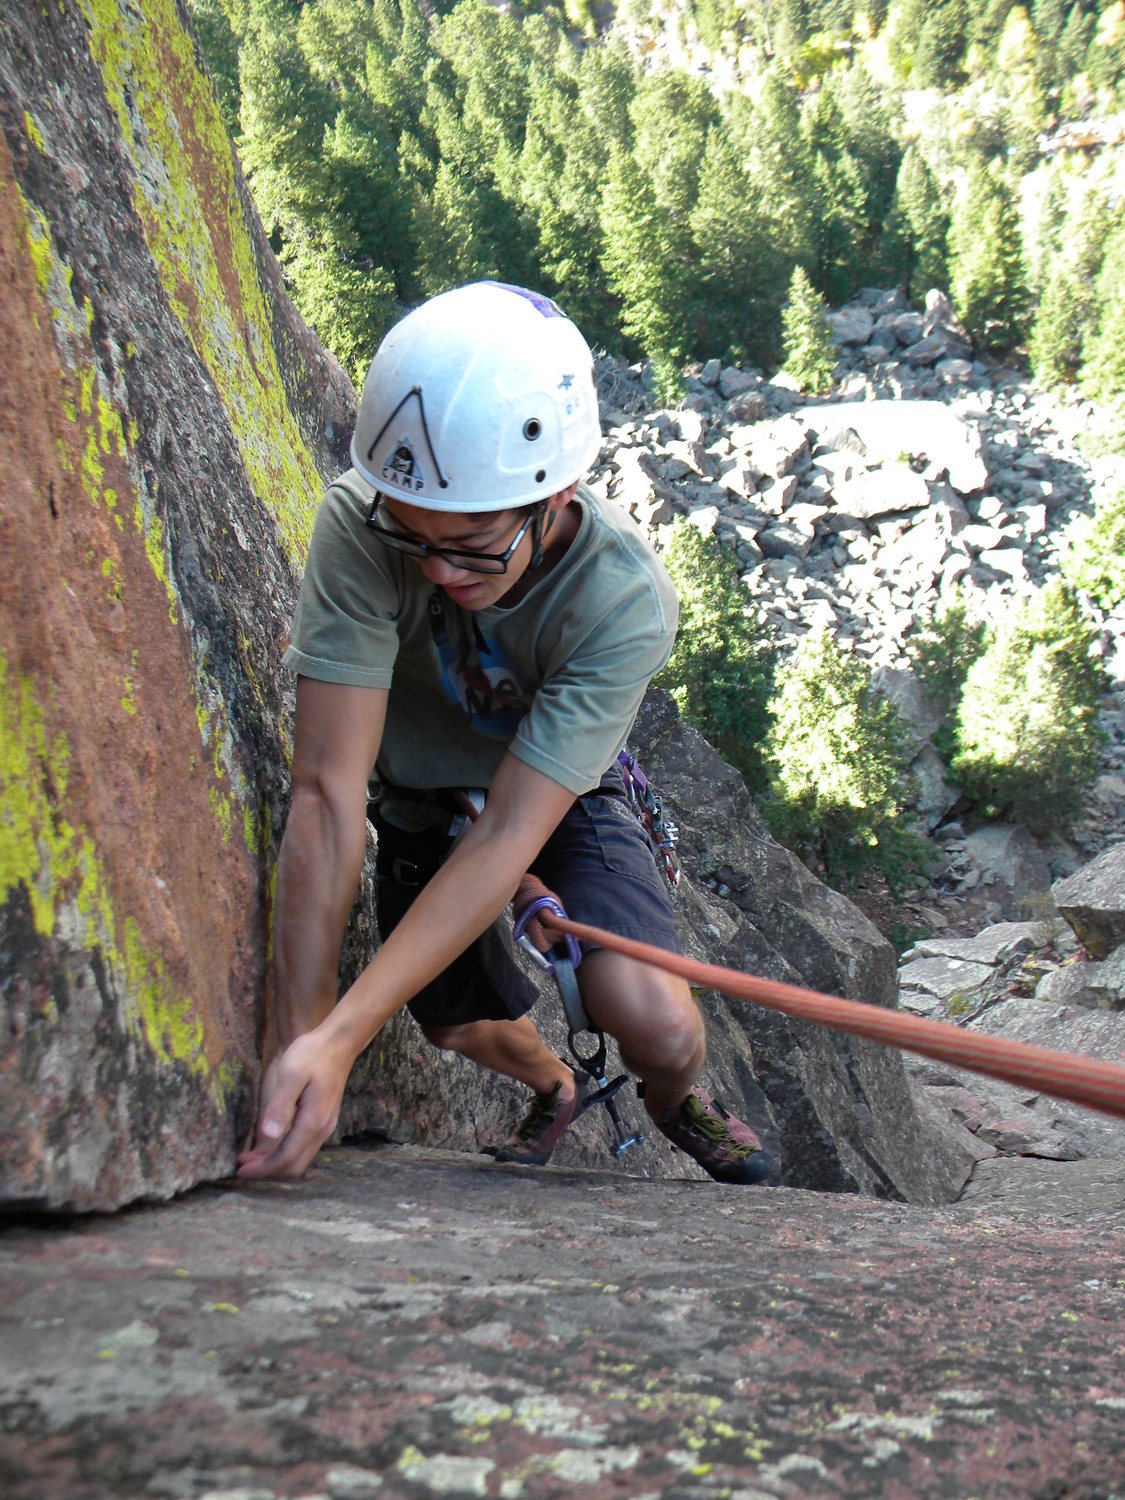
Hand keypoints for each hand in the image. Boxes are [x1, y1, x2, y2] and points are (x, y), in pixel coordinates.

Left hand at [236, 1026, 352, 1180]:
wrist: (338, 1042)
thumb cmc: (312, 1054)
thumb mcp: (291, 1074)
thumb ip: (280, 1106)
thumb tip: (267, 1136)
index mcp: (313, 1121)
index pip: (285, 1158)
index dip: (261, 1168)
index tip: (239, 1169)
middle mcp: (322, 1129)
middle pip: (294, 1166)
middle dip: (267, 1171)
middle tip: (241, 1167)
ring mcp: (325, 1125)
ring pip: (300, 1159)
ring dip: (276, 1164)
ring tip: (251, 1158)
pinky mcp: (323, 1120)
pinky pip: (304, 1148)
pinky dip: (285, 1154)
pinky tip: (270, 1145)